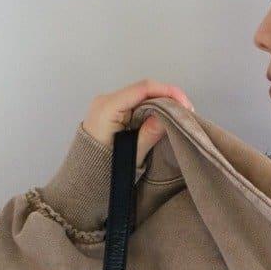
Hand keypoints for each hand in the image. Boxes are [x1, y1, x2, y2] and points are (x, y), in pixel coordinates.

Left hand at [82, 80, 196, 167]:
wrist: (83, 181)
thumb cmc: (103, 171)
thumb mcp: (131, 154)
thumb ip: (149, 134)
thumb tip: (168, 117)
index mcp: (107, 108)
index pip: (142, 89)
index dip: (168, 92)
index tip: (186, 104)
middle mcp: (106, 101)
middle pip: (143, 90)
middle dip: (167, 98)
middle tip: (187, 113)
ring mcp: (108, 105)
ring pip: (141, 96)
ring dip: (161, 104)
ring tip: (179, 117)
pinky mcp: (111, 112)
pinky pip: (135, 104)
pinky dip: (151, 109)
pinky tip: (164, 119)